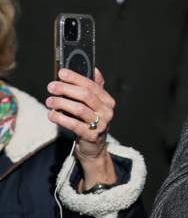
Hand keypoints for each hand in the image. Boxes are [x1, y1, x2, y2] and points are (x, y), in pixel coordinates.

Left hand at [46, 68, 117, 188]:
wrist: (94, 147)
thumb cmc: (90, 122)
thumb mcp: (95, 105)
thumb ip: (95, 88)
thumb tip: (95, 69)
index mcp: (108, 101)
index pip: (92, 85)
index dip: (76, 78)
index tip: (61, 73)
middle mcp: (107, 111)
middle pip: (85, 96)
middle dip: (66, 89)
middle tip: (51, 86)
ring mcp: (101, 124)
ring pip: (79, 109)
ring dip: (61, 103)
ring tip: (49, 101)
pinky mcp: (91, 136)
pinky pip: (74, 125)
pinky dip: (61, 118)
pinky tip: (51, 114)